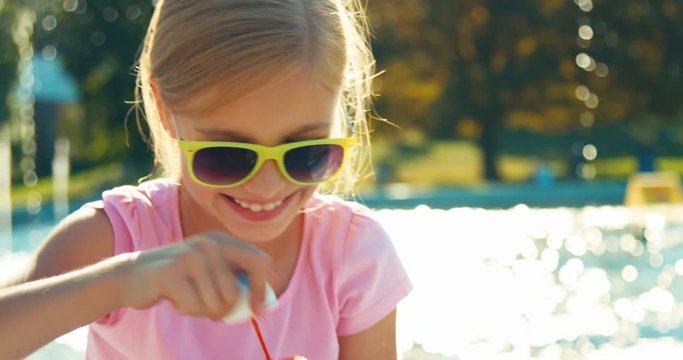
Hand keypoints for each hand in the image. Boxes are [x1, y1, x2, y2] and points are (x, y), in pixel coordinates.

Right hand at [113, 231, 270, 319]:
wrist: (131, 275)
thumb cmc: (178, 279)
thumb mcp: (209, 273)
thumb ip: (235, 281)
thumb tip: (264, 304)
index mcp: (223, 241)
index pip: (260, 261)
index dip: (262, 289)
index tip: (258, 310)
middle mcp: (210, 243)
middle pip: (236, 292)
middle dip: (226, 310)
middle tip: (213, 312)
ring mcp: (191, 256)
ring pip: (217, 303)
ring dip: (204, 311)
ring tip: (188, 298)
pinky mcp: (172, 273)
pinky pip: (195, 307)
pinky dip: (187, 310)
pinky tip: (175, 299)